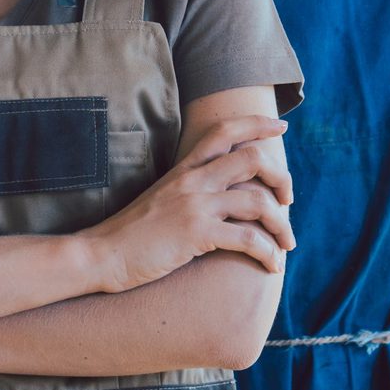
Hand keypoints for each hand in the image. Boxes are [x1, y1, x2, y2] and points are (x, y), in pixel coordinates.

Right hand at [85, 114, 294, 291]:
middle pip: (253, 158)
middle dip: (281, 178)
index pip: (225, 130)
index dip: (258, 124)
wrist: (102, 254)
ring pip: (258, 202)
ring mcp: (194, 205)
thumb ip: (192, 188)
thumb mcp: (163, 198)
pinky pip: (247, 239)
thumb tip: (225, 192)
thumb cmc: (133, 233)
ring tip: (287, 243)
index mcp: (185, 168)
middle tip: (288, 200)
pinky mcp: (195, 234)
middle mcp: (193, 180)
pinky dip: (268, 252)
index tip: (281, 127)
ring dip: (281, 224)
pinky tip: (272, 265)